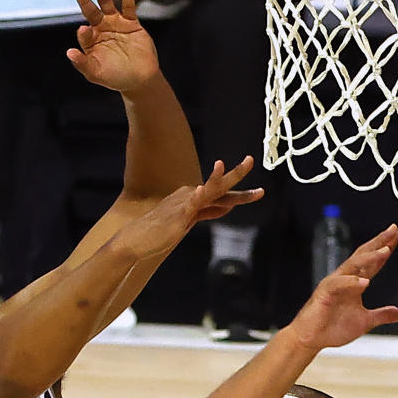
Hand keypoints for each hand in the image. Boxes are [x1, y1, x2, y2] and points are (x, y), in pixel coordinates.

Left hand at [67, 0, 158, 93]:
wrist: (140, 79)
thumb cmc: (116, 78)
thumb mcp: (96, 73)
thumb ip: (82, 63)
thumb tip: (69, 52)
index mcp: (91, 41)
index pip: (84, 33)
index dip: (84, 33)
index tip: (85, 31)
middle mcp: (101, 29)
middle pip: (91, 11)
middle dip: (84, 0)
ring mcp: (116, 24)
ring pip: (106, 3)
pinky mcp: (131, 23)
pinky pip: (129, 6)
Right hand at [116, 157, 263, 261]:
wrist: (136, 239)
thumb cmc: (161, 232)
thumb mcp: (190, 220)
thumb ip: (207, 212)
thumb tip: (227, 208)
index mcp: (195, 198)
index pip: (223, 195)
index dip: (242, 195)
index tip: (260, 192)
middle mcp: (192, 195)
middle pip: (220, 187)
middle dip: (237, 174)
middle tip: (251, 159)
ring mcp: (185, 202)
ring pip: (210, 190)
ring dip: (221, 177)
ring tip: (232, 165)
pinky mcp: (179, 213)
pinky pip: (192, 203)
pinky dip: (199, 195)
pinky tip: (202, 189)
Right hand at [288, 223, 397, 350]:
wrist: (309, 340)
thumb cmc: (332, 329)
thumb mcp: (363, 322)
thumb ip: (380, 316)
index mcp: (353, 283)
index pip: (371, 262)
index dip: (384, 248)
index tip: (396, 235)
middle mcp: (344, 279)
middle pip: (363, 255)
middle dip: (378, 242)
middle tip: (393, 229)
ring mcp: (334, 284)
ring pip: (352, 265)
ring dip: (369, 257)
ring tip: (385, 250)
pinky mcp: (324, 294)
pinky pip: (339, 284)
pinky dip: (352, 282)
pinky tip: (365, 282)